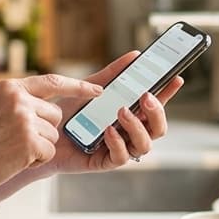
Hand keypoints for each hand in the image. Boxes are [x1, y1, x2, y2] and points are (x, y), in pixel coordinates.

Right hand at [0, 75, 97, 195]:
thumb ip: (17, 101)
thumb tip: (46, 104)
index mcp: (9, 87)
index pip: (52, 81)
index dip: (77, 87)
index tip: (97, 90)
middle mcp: (18, 98)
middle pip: (55, 115)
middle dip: (43, 130)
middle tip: (13, 141)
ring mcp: (25, 119)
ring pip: (53, 135)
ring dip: (37, 146)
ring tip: (9, 150)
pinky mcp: (30, 142)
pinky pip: (48, 152)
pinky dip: (34, 159)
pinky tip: (13, 160)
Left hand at [40, 51, 183, 175]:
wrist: (42, 133)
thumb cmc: (69, 112)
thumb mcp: (90, 88)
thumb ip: (112, 74)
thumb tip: (134, 55)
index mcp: (130, 114)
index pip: (155, 105)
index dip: (168, 93)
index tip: (176, 78)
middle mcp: (128, 133)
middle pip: (158, 128)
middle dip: (157, 112)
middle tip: (145, 97)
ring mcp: (119, 148)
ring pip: (145, 145)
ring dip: (137, 127)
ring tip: (122, 112)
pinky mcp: (104, 162)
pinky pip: (121, 157)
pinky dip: (118, 142)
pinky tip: (108, 130)